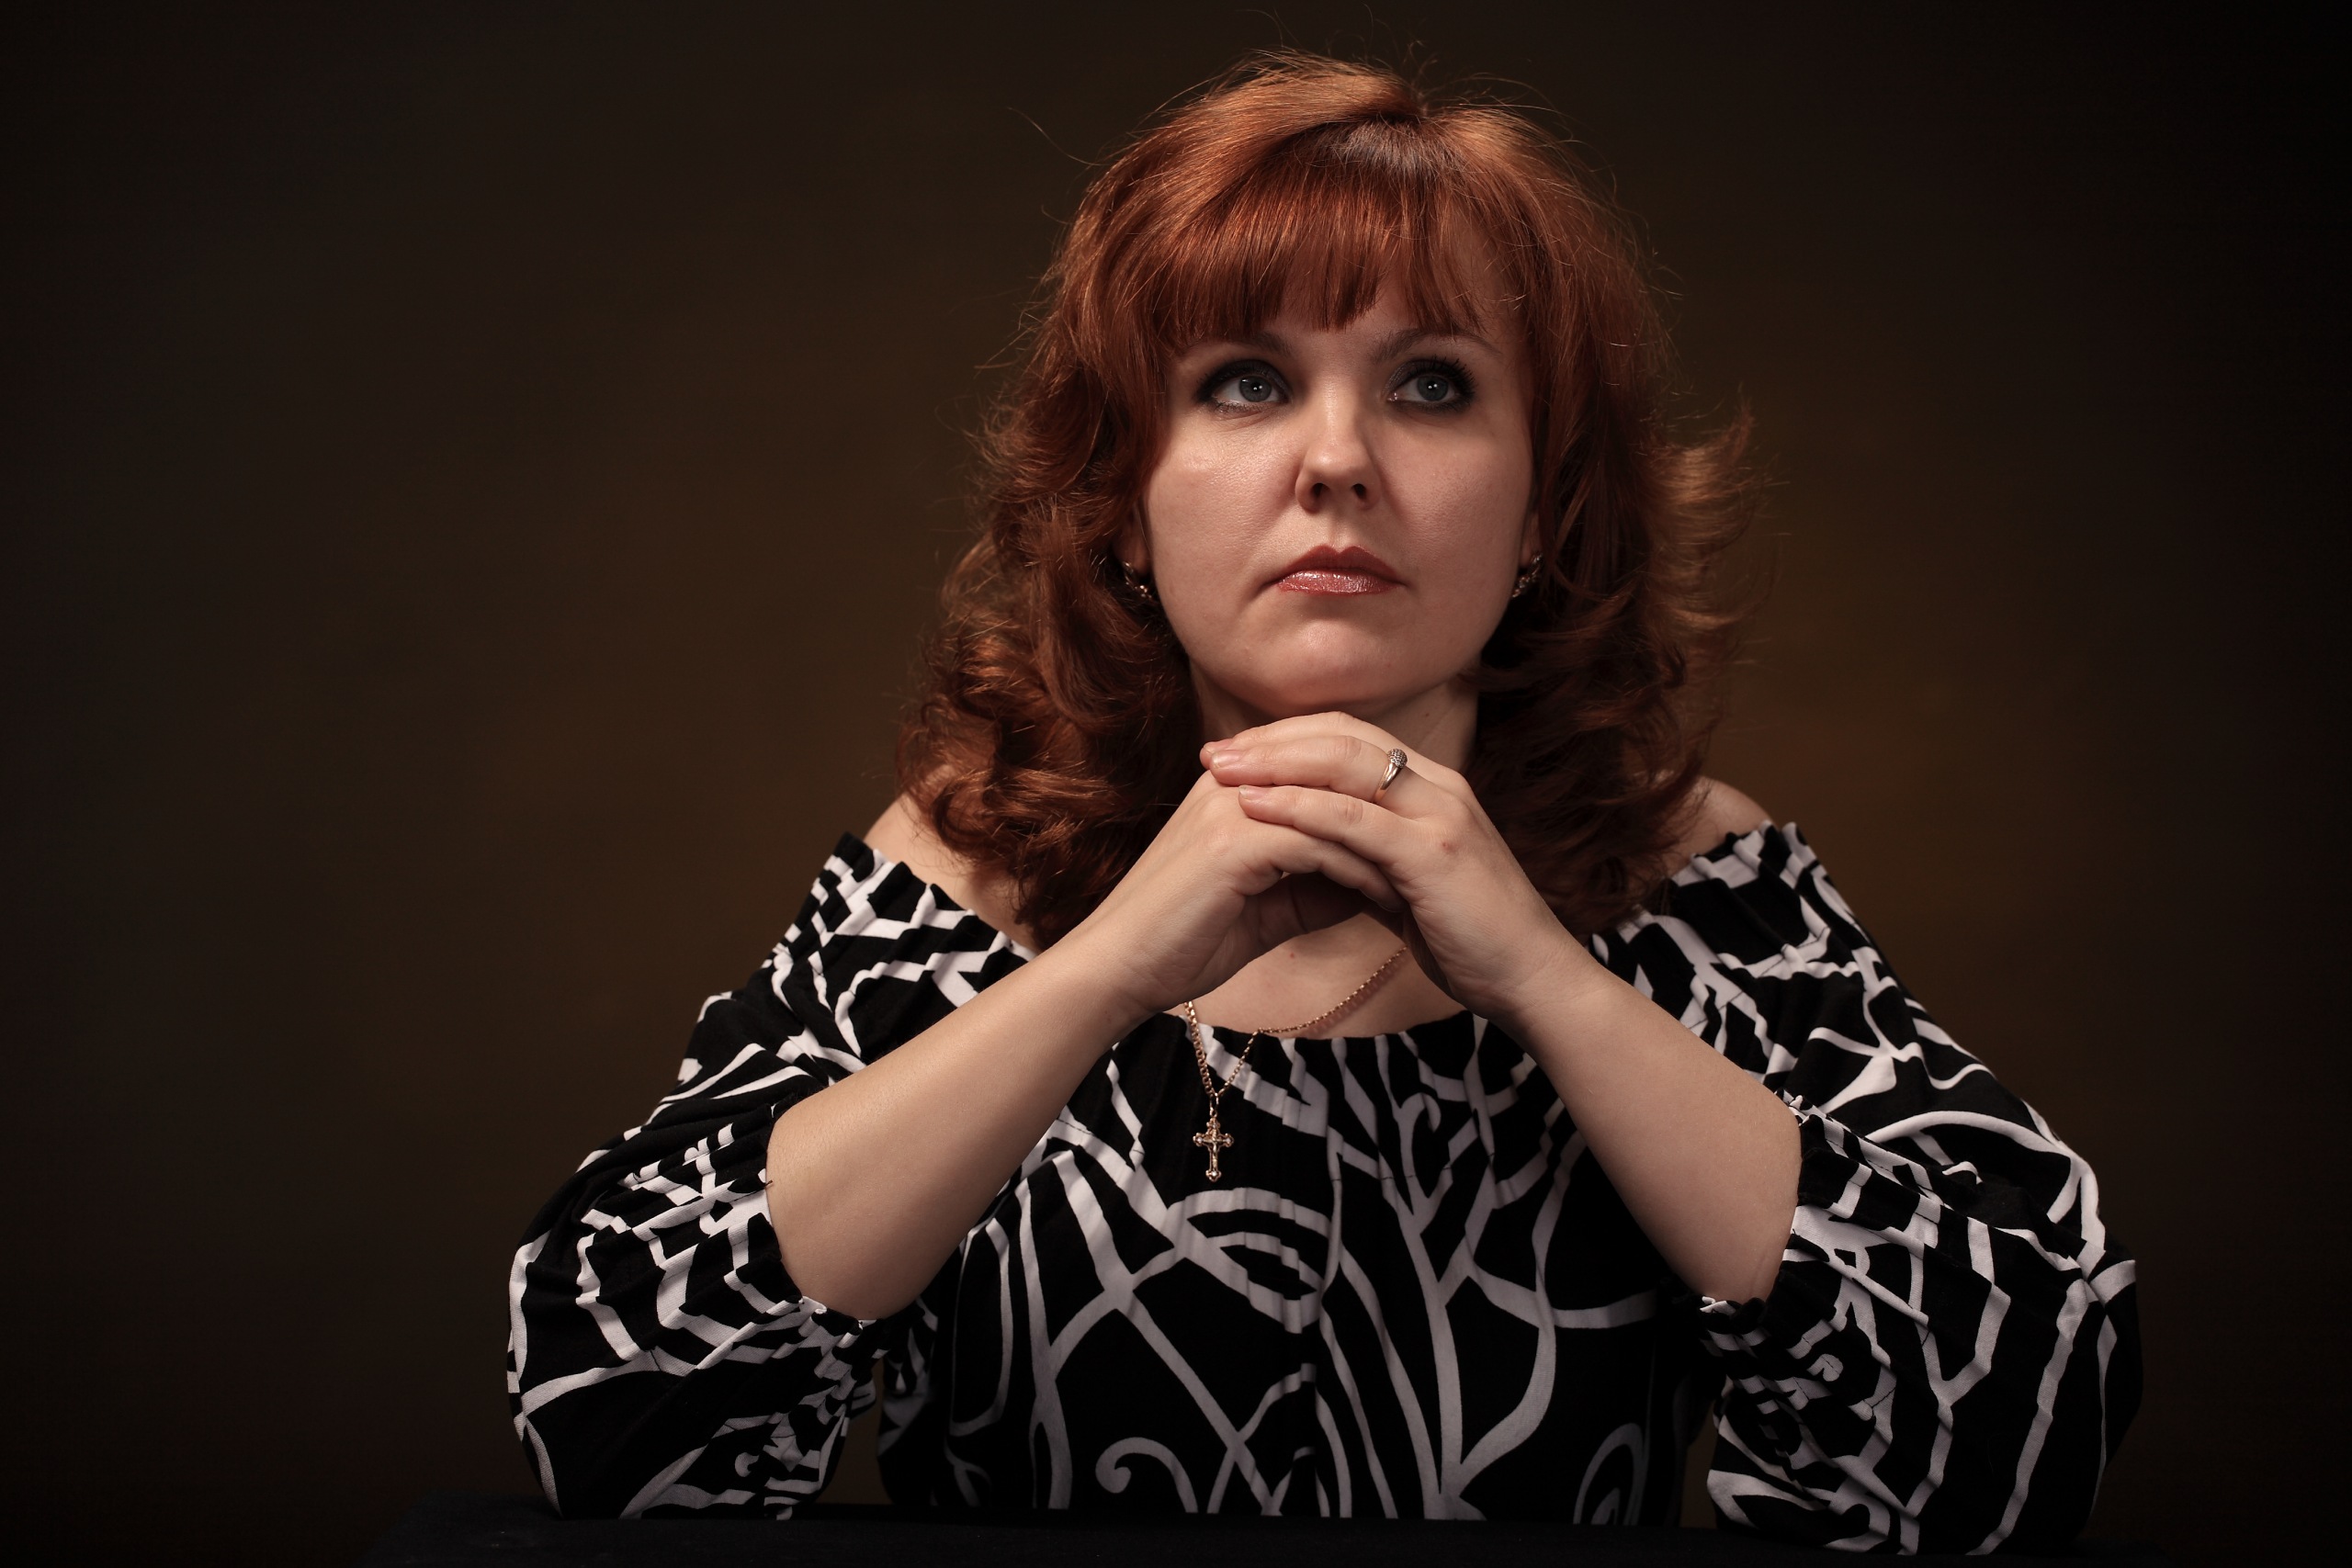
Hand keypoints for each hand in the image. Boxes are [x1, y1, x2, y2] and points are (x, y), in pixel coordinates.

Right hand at [1053, 767, 1404, 1024]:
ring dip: (1383, 834)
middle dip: (1390, 798)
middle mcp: (1233, 781)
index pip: (1320, 755)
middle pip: (1332, 762)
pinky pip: (1317, 842)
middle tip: (1446, 833)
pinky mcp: (1233, 844)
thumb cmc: (1188, 940)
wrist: (1122, 969)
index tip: (1423, 825)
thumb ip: (1317, 879)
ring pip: (1331, 800)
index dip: (1374, 786)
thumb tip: (1378, 874)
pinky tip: (1391, 895)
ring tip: (1427, 869)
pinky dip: (1358, 867)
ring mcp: (1231, 807)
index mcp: (1237, 782)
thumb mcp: (1268, 903)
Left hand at [1200, 713, 1594, 1029]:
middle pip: (1342, 738)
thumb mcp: (1411, 885)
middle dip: (1272, 741)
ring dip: (1274, 764)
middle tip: (1212, 751)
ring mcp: (1439, 815)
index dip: (1290, 739)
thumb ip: (1369, 858)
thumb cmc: (1470, 940)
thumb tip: (1314, 851)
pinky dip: (1298, 806)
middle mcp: (1439, 787)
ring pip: (1344, 765)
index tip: (1234, 751)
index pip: (1351, 738)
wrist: (1532, 981)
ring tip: (1219, 771)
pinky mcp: (1433, 854)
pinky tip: (1254, 806)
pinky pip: (1353, 818)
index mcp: (1434, 789)